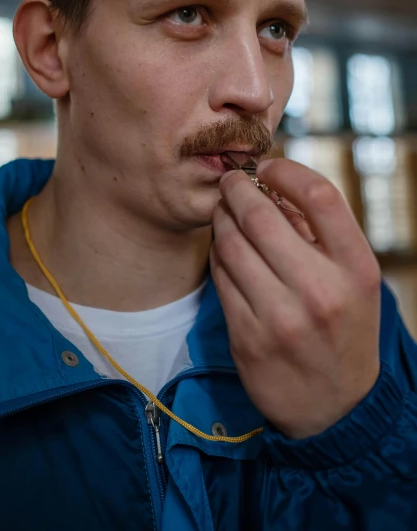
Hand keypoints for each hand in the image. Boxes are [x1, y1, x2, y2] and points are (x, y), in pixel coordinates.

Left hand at [210, 158, 380, 439]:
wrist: (335, 407)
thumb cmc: (344, 327)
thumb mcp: (353, 280)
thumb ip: (320, 234)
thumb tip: (271, 186)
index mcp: (356, 269)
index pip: (320, 196)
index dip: (286, 170)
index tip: (268, 167)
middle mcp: (320, 291)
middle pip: (261, 216)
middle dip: (236, 189)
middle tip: (230, 182)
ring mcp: (280, 317)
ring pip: (231, 244)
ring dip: (221, 219)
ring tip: (224, 212)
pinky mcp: (247, 337)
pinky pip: (219, 277)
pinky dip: (217, 254)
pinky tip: (224, 250)